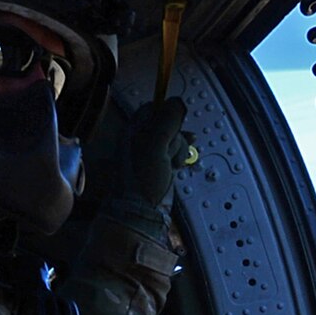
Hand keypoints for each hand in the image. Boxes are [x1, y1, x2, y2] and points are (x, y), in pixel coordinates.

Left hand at [105, 98, 189, 235]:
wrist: (141, 212)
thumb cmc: (142, 180)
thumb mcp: (155, 144)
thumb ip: (166, 120)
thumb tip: (178, 102)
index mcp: (134, 129)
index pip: (155, 108)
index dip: (169, 114)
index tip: (175, 127)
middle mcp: (142, 138)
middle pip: (169, 123)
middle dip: (176, 136)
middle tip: (170, 151)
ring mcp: (152, 152)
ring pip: (175, 138)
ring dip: (180, 148)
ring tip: (173, 162)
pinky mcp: (161, 164)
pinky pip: (176, 152)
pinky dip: (180, 157)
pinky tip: (178, 165)